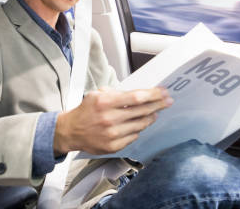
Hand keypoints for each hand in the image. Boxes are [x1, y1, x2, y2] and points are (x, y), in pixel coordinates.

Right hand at [54, 87, 172, 154]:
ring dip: (151, 117)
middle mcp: (109, 119)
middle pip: (142, 111)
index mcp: (105, 103)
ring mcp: (112, 134)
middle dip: (158, 105)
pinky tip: (141, 124)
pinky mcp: (113, 146)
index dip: (153, 95)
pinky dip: (139, 129)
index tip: (163, 92)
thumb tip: (139, 94)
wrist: (71, 131)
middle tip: (167, 101)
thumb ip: (117, 94)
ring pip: (140, 124)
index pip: (136, 98)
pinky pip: (134, 136)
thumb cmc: (86, 111)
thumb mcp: (97, 95)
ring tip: (155, 112)